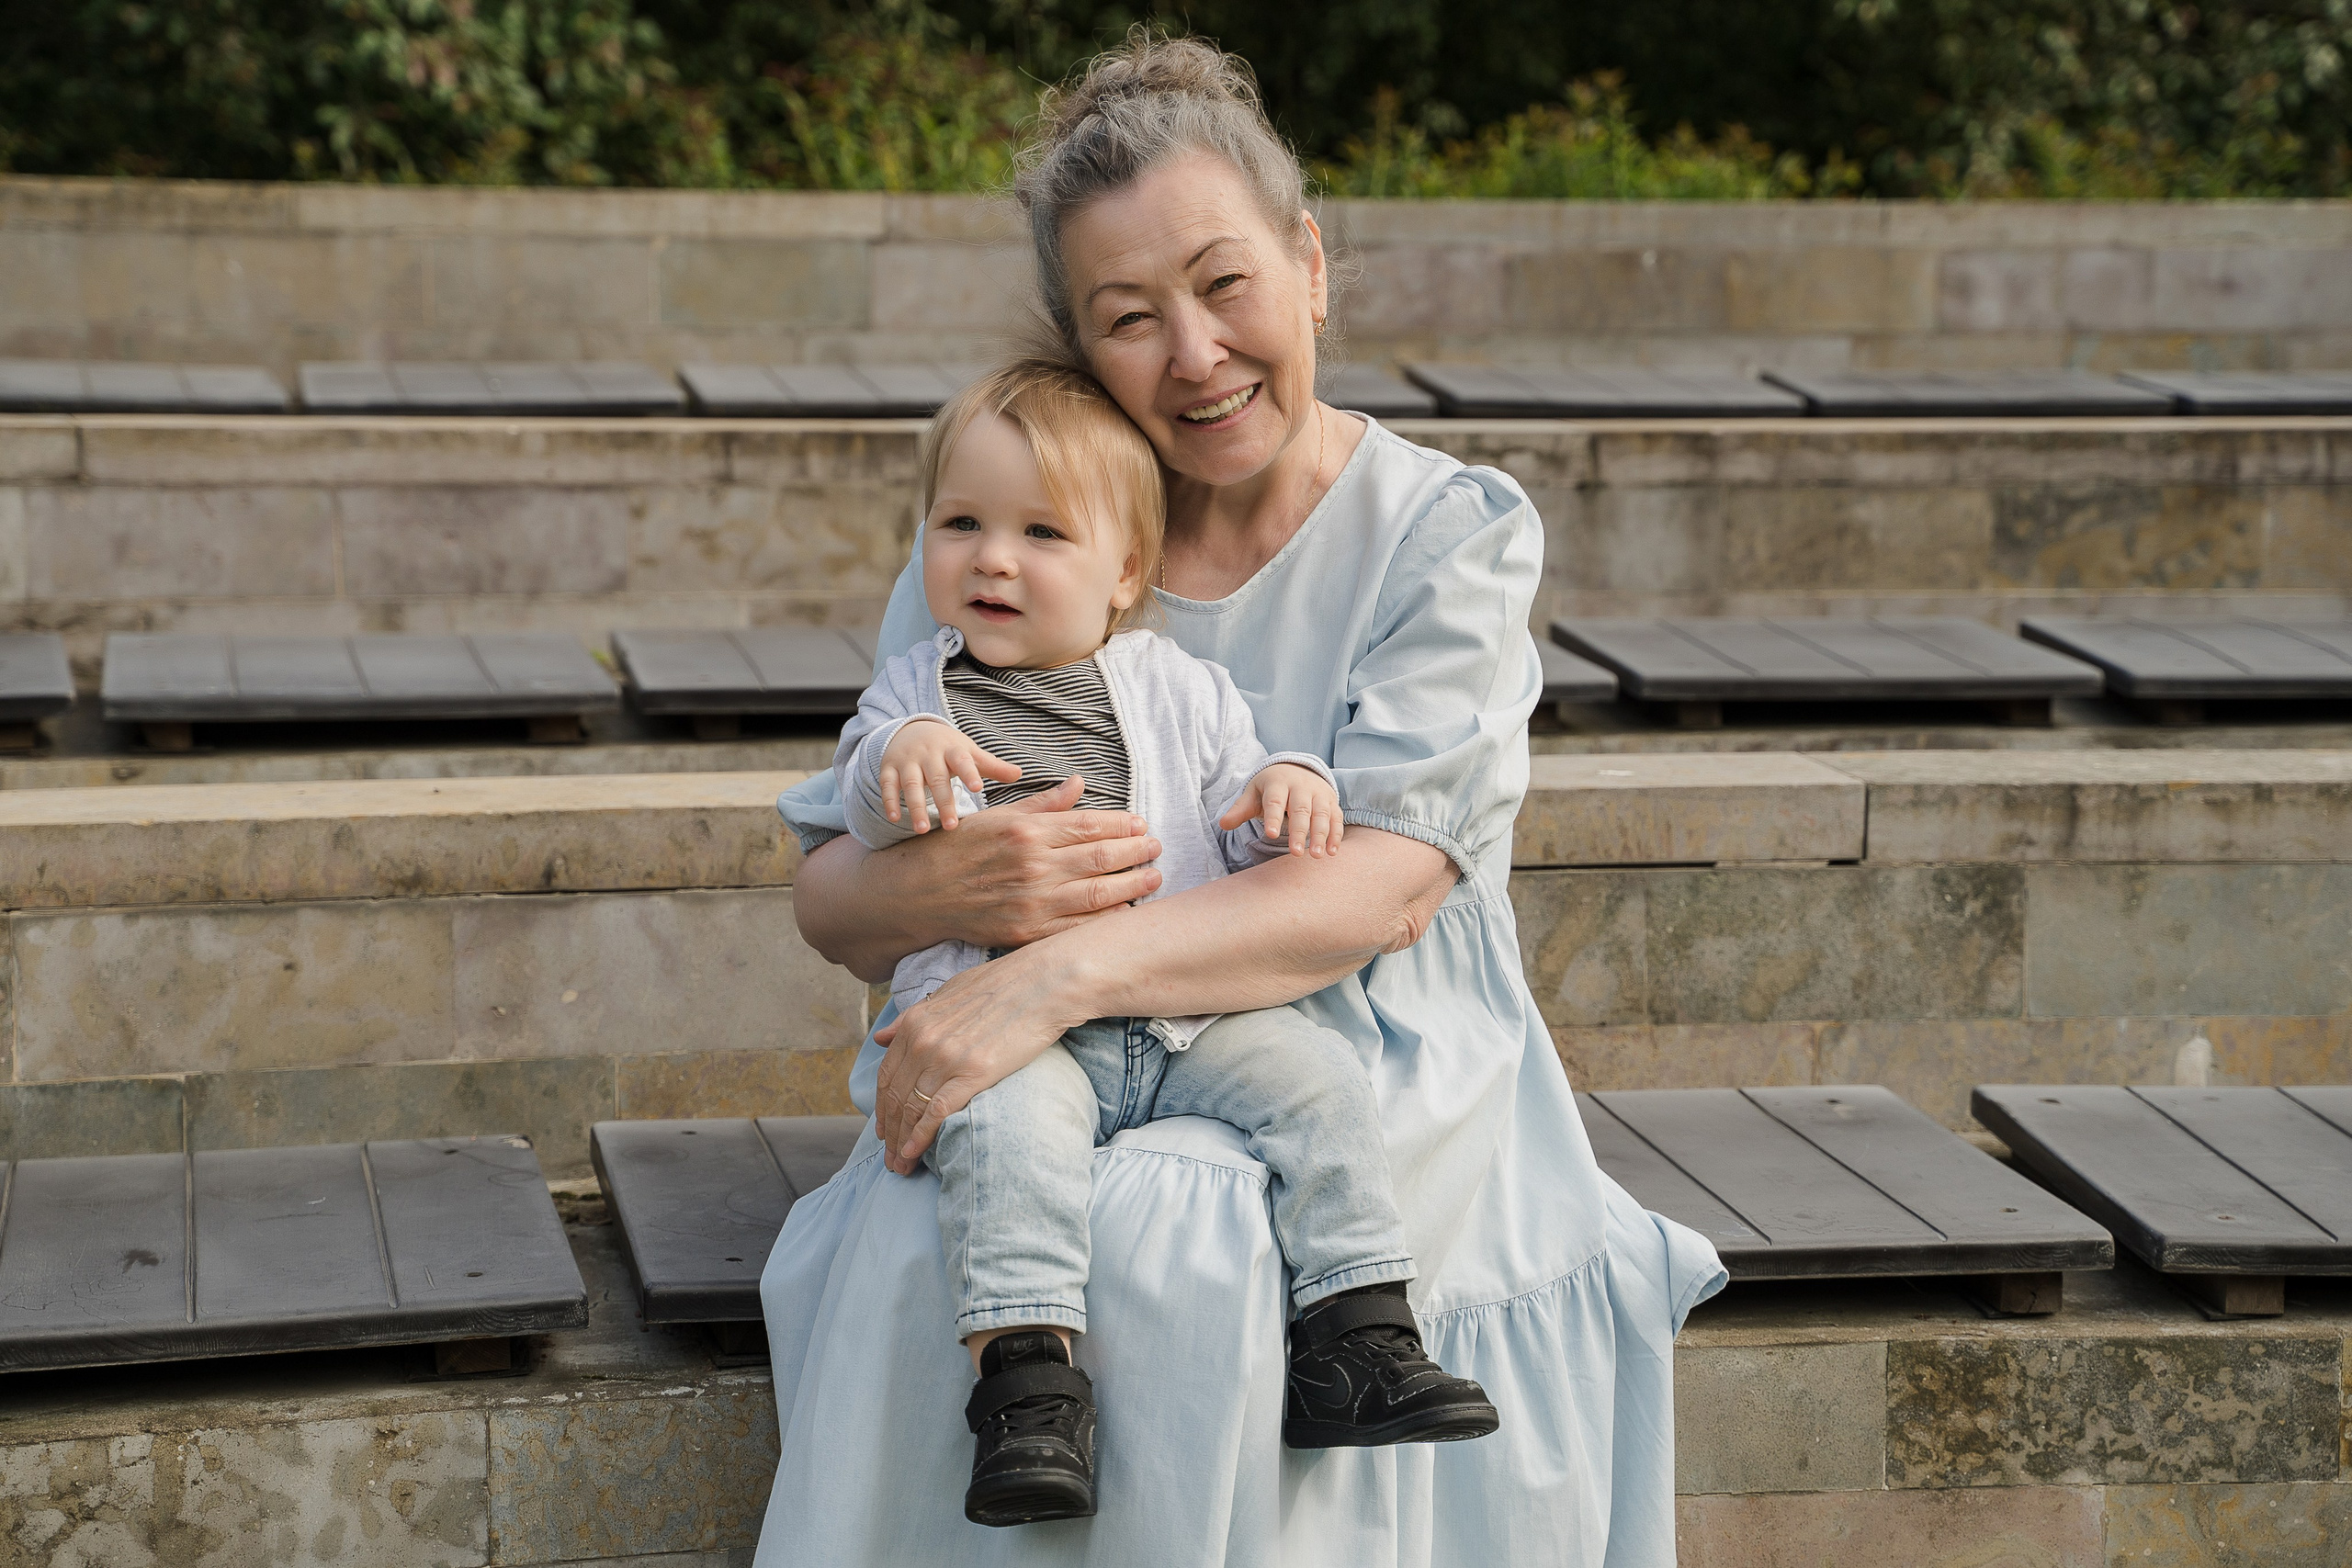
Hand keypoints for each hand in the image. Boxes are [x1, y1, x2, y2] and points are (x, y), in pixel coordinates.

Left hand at [872, 947, 1084, 1171]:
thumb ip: (912, 1017)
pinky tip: (913, 1154)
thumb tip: (881, 1037)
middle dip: (889, 1133)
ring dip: (902, 1142)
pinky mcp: (973, 1073)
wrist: (1045, 983)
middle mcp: (924, 1040)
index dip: (881, 1108)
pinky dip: (920, 1137)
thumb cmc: (1004, 984)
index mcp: (916, 1022)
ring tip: (900, 1167)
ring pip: (912, 1109)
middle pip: (895, 1098)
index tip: (884, 1129)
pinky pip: (936, 1113)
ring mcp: (946, 1058)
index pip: (887, 1075)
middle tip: (889, 1159)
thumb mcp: (949, 992)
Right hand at [878, 719, 1019, 831]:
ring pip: (911, 784)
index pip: (962, 760)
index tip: (977, 789)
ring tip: (923, 830)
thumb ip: (992, 766)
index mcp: (952, 749)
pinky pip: (888, 784)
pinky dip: (889, 801)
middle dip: (944, 802)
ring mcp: (908, 760)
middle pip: (937, 778)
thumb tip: (1019, 774)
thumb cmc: (949, 749)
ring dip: (916, 807)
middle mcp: (929, 754)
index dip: (969, 773)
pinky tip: (894, 819)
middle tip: (951, 826)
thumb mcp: (969, 753)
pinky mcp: (890, 768)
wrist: (913, 730)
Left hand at [1219, 763, 1344, 857]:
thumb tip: (1223, 824)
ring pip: (1322, 814)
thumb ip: (1240, 810)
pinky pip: (1336, 818)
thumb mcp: (1254, 794)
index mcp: (1278, 782)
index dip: (1273, 817)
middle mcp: (1301, 786)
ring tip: (1316, 856)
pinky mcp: (1332, 802)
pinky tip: (1332, 852)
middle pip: (1301, 809)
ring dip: (1321, 835)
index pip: (1275, 801)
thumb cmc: (1271, 788)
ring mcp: (1319, 793)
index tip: (1271, 835)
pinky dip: (1336, 835)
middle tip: (1295, 853)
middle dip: (1299, 831)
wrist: (1296, 769)